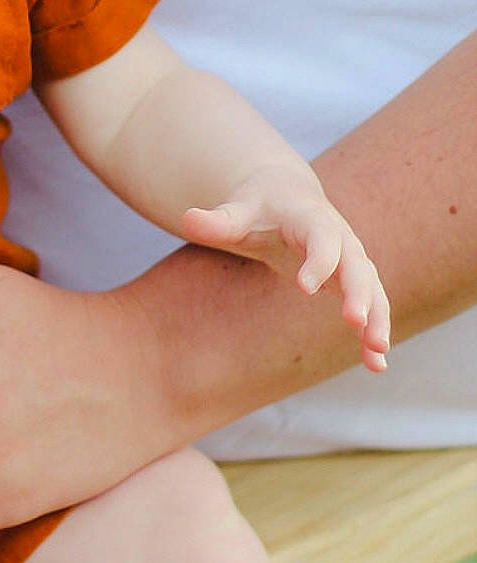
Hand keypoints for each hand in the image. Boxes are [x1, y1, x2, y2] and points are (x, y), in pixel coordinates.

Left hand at [183, 168, 390, 371]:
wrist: (284, 196)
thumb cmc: (258, 206)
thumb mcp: (238, 210)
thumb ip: (218, 220)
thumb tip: (186, 218)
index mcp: (312, 218)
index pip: (322, 238)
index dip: (318, 261)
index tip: (306, 288)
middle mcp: (340, 238)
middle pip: (357, 265)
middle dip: (359, 293)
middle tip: (354, 322)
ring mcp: (350, 260)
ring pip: (371, 289)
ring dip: (377, 319)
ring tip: (377, 354)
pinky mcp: (351, 281)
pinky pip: (371, 306)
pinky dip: (374, 332)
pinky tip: (376, 366)